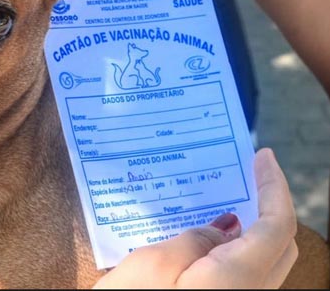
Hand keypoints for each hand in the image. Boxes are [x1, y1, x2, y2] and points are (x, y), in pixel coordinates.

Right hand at [94, 148, 297, 288]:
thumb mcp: (154, 264)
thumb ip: (195, 239)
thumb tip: (224, 227)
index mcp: (237, 277)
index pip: (276, 224)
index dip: (274, 187)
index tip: (263, 157)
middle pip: (279, 244)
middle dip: (268, 204)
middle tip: (245, 176)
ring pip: (262, 260)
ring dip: (252, 227)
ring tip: (224, 201)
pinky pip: (241, 272)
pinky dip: (235, 247)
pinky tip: (206, 236)